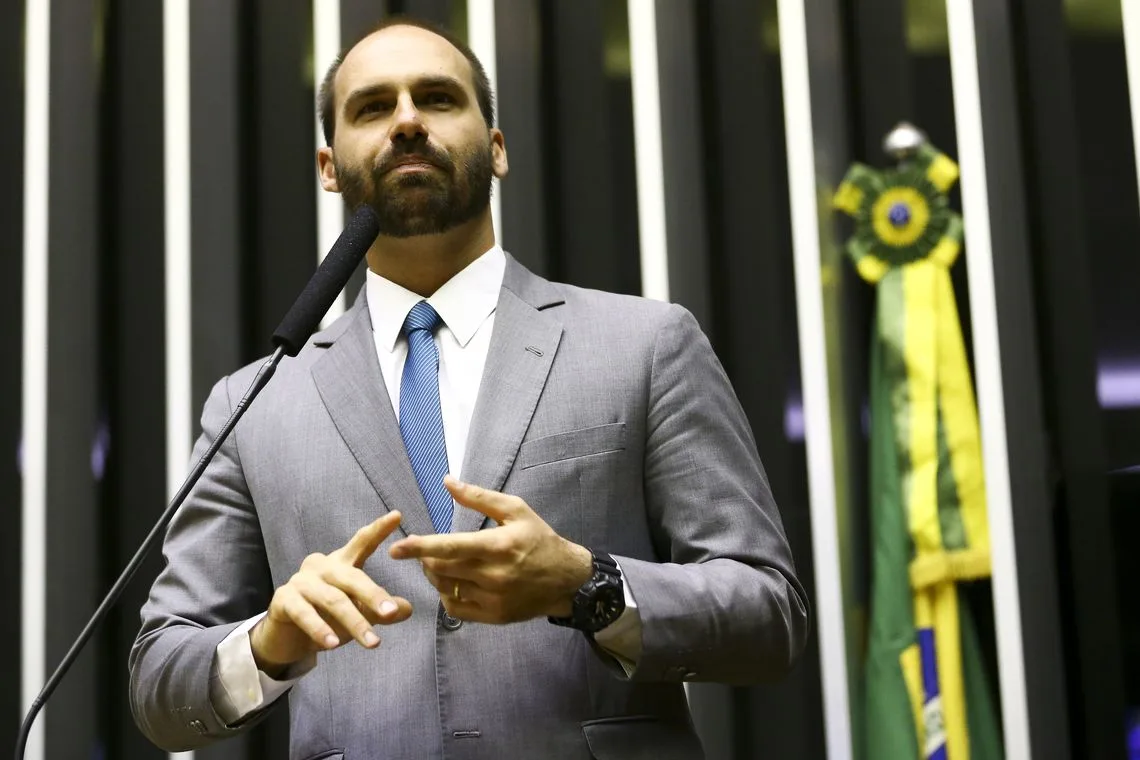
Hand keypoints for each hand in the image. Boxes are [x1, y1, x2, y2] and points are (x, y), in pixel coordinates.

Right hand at [250, 511, 412, 675]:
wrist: (286, 638)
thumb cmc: (326, 618)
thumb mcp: (358, 614)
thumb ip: (380, 610)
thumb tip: (406, 609)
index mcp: (341, 563)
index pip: (361, 543)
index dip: (378, 529)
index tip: (397, 515)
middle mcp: (321, 566)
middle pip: (351, 576)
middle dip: (373, 595)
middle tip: (390, 613)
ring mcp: (300, 581)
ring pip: (332, 599)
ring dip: (354, 622)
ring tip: (372, 642)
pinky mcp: (283, 600)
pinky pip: (304, 614)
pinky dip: (320, 629)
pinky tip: (333, 644)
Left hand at [388, 476, 592, 623]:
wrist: (567, 579)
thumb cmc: (539, 539)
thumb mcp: (515, 510)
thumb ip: (478, 497)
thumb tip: (447, 481)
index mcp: (498, 546)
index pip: (450, 547)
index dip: (420, 547)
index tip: (396, 548)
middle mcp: (494, 575)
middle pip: (441, 569)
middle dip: (425, 558)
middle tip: (425, 550)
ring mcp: (493, 599)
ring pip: (446, 588)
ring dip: (434, 575)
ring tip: (439, 564)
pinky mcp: (494, 616)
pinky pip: (456, 608)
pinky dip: (446, 594)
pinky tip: (453, 582)